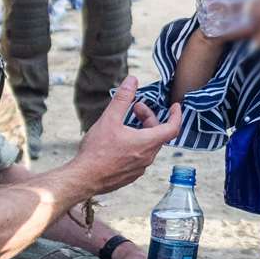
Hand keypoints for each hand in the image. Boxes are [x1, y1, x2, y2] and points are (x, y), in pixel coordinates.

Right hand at [72, 76, 178, 195]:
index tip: (175, 106)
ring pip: (148, 146)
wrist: (84, 178)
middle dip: (149, 118)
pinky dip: (136, 145)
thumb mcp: (109, 119)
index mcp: (147, 143)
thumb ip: (122, 98)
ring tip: (125, 124)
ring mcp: (140, 169)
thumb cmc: (97, 151)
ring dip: (142, 131)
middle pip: (157, 134)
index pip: (172, 128)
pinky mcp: (131, 176)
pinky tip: (119, 142)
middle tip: (134, 108)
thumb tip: (132, 80)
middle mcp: (147, 158)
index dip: (176, 115)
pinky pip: (140, 157)